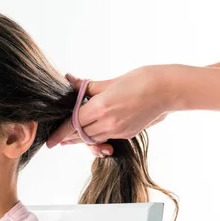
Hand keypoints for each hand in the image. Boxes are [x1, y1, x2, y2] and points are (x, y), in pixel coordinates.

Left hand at [46, 65, 173, 156]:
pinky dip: (96, 136)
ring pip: (93, 139)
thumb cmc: (142, 79)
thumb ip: (89, 87)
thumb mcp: (111, 81)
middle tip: (57, 140)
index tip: (50, 141)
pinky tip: (92, 133)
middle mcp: (108, 123)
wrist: (169, 89)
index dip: (60, 133)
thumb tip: (71, 81)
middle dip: (68, 138)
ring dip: (81, 138)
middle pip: (81, 135)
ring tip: (71, 138)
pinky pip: (106, 137)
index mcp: (101, 107)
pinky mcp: (128, 133)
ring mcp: (119, 130)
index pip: (73, 124)